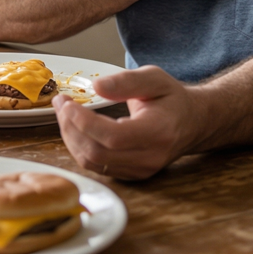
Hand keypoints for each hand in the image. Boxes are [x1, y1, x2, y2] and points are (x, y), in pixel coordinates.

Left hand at [52, 66, 203, 179]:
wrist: (192, 123)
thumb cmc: (172, 99)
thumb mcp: (155, 78)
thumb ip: (126, 81)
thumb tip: (96, 86)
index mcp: (158, 132)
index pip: (113, 136)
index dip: (83, 121)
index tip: (67, 102)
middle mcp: (149, 158)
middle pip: (97, 152)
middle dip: (70, 127)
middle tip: (60, 103)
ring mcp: (140, 170)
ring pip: (92, 162)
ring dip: (71, 137)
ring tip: (64, 113)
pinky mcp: (131, 175)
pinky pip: (96, 166)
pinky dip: (80, 147)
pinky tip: (76, 127)